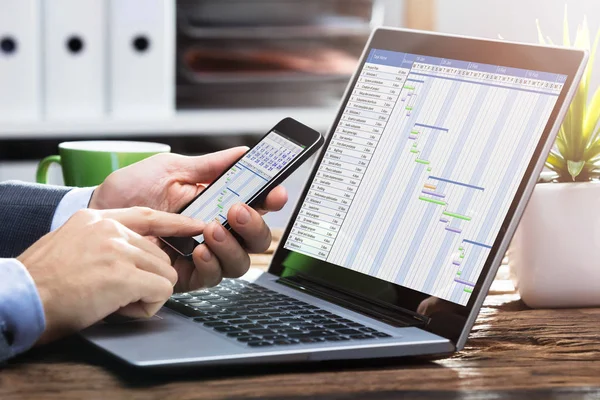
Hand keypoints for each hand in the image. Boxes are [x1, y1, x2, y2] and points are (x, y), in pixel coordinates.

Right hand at [18, 207, 204, 342]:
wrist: (21, 299)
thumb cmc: (43, 282)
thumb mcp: (71, 244)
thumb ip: (103, 241)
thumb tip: (134, 252)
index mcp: (96, 219)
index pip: (148, 215)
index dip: (176, 223)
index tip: (196, 225)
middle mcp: (109, 229)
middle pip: (159, 254)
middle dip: (147, 279)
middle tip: (121, 294)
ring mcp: (117, 250)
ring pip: (164, 272)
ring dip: (147, 293)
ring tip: (117, 302)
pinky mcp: (123, 276)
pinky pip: (161, 291)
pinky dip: (148, 306)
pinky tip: (122, 309)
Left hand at [89, 149, 287, 291]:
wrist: (100, 215)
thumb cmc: (131, 191)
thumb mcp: (171, 169)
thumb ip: (209, 165)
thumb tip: (242, 153)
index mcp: (217, 203)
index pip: (255, 205)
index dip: (271, 201)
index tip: (275, 192)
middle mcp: (216, 231)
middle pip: (256, 239)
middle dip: (255, 226)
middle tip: (238, 211)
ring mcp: (203, 254)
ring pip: (240, 262)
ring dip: (232, 246)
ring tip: (212, 230)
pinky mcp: (185, 275)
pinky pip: (212, 277)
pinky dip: (211, 264)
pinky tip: (198, 250)